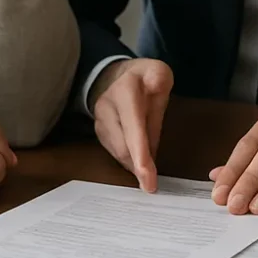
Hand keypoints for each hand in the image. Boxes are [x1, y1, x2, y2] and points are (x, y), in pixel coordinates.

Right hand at [90, 58, 172, 192]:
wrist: (115, 74)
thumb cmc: (144, 76)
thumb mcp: (158, 74)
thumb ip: (159, 89)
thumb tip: (156, 100)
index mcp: (125, 91)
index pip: (133, 129)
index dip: (141, 156)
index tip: (149, 180)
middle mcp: (106, 107)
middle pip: (122, 146)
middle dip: (138, 167)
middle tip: (152, 184)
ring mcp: (99, 120)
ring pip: (117, 152)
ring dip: (133, 165)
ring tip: (148, 174)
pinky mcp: (98, 130)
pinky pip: (114, 151)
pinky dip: (127, 160)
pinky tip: (138, 163)